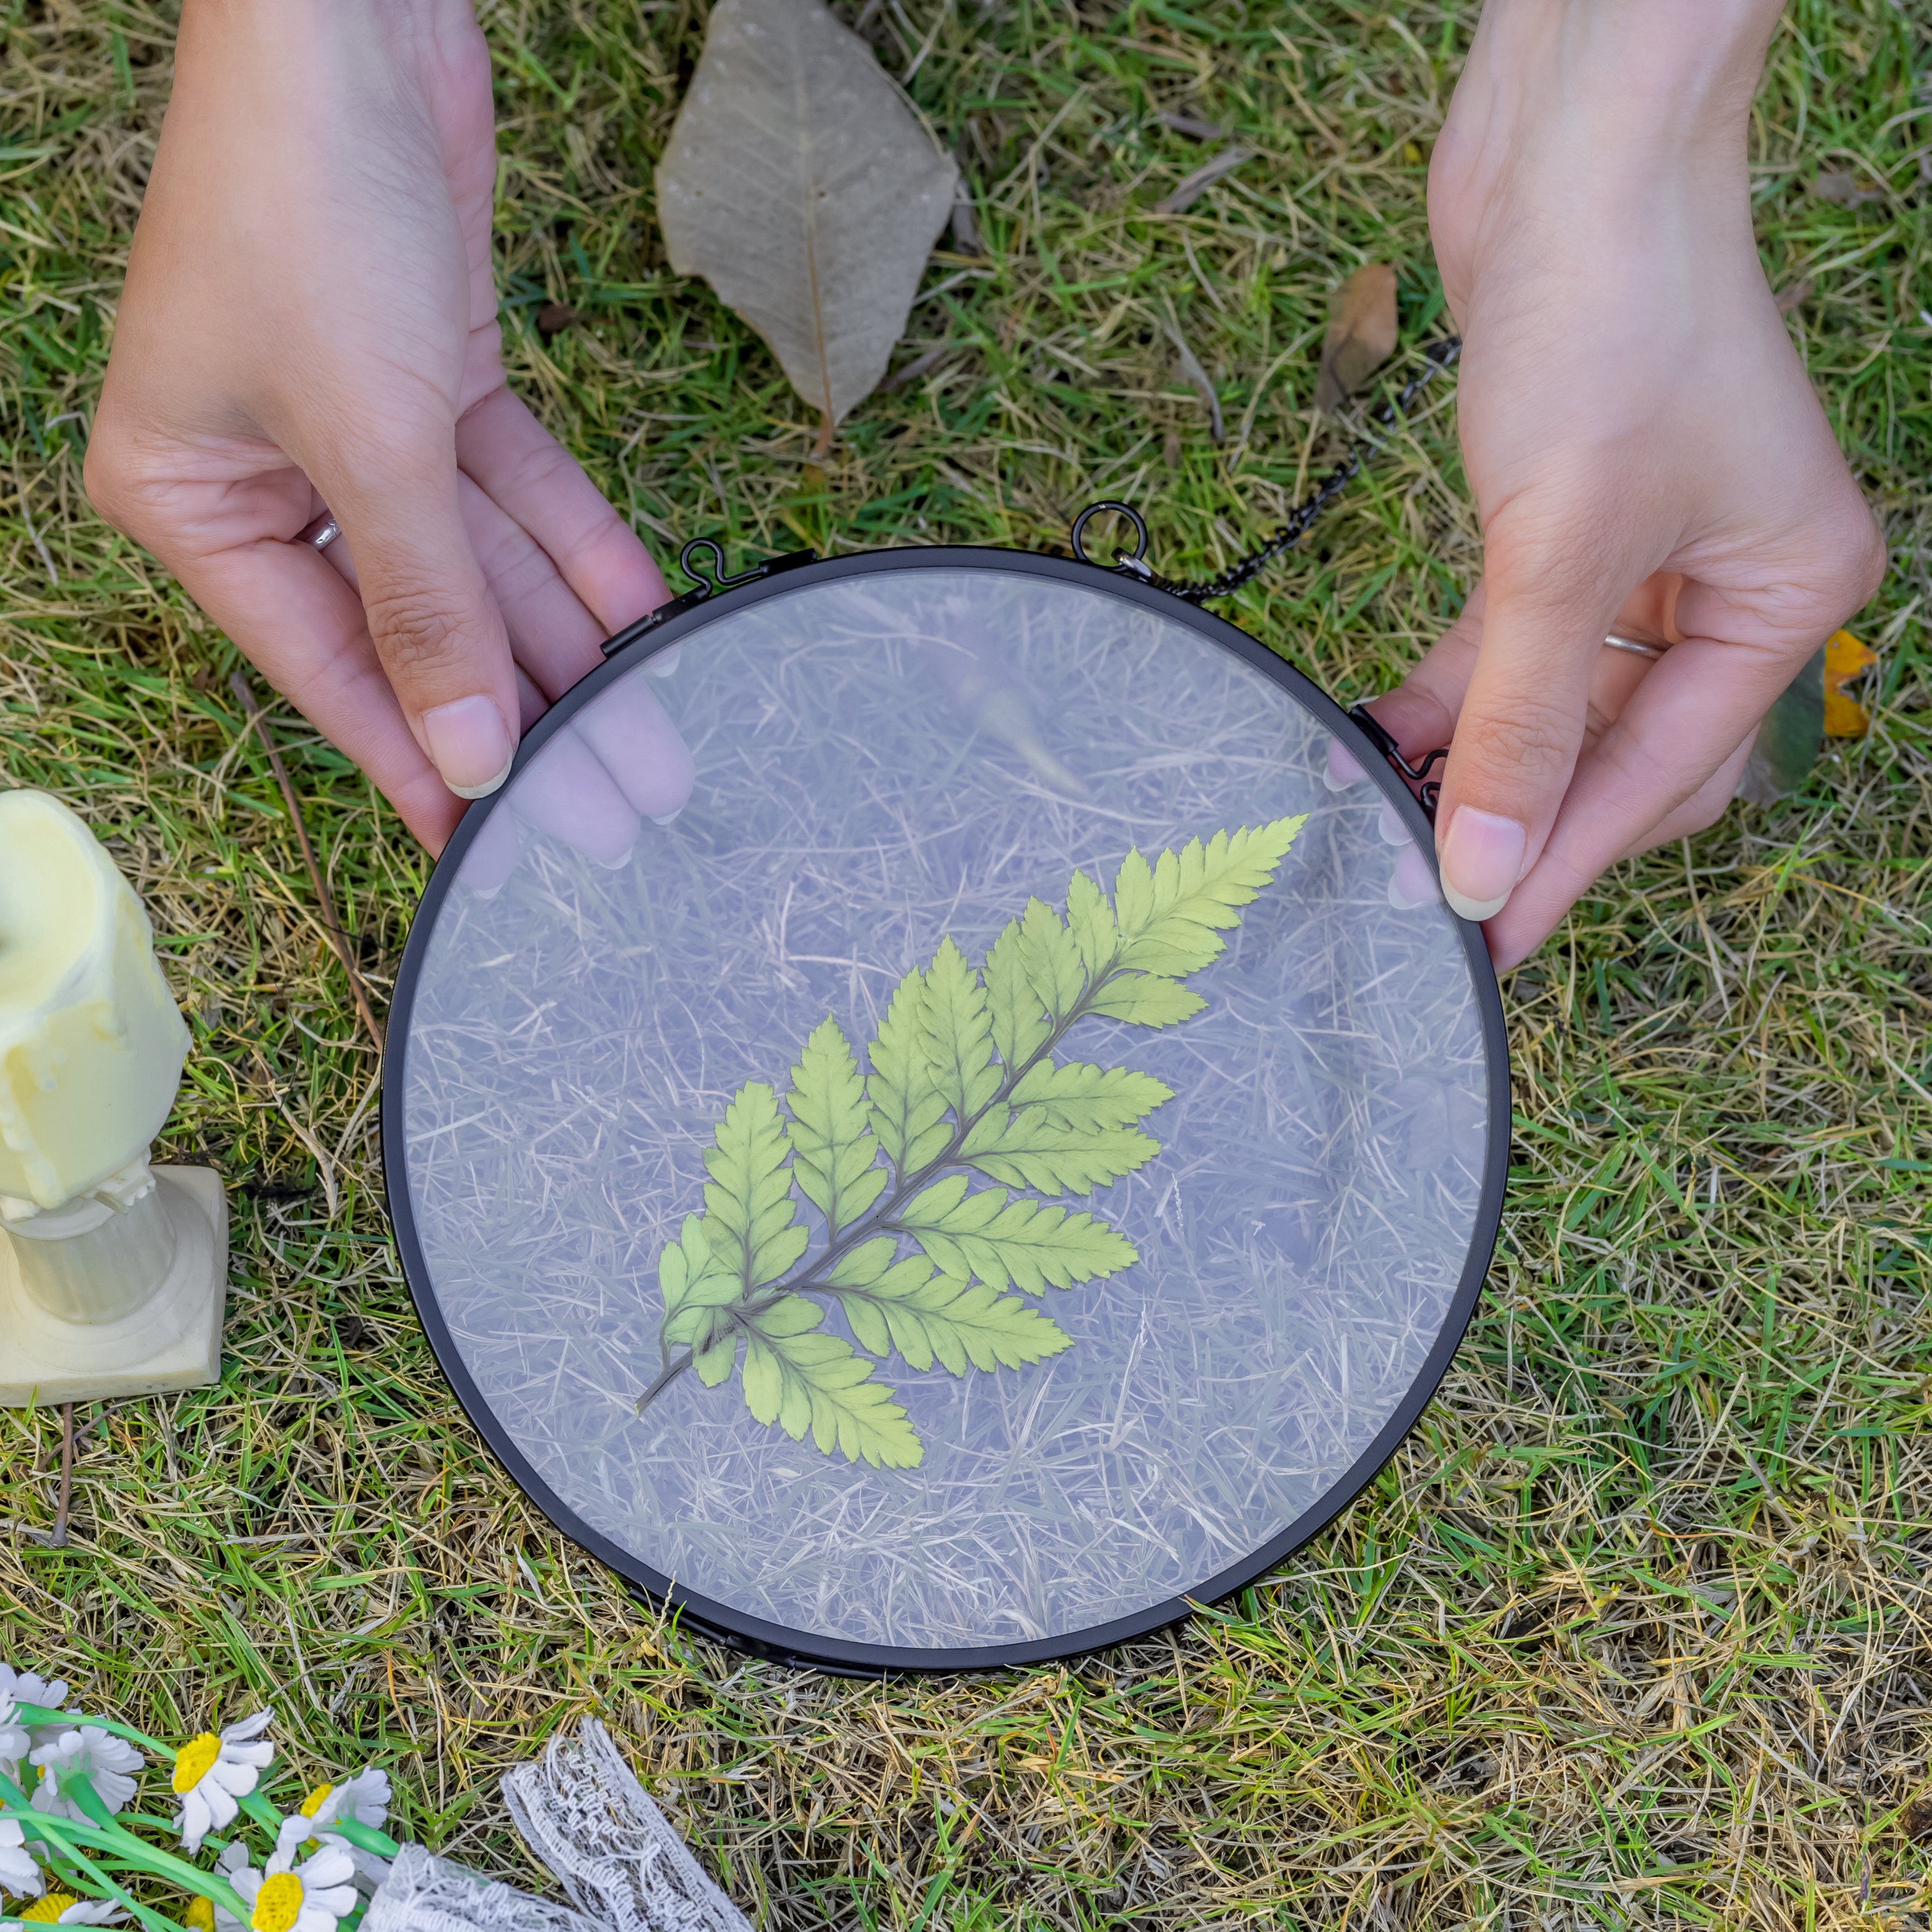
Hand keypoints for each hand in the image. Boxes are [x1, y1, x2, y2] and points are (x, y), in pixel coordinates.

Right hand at [85, 0, 691, 852]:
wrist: (345, 19)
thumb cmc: (306, 215)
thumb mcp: (370, 443)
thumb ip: (426, 606)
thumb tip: (470, 755)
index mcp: (197, 505)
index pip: (329, 669)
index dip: (423, 760)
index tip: (501, 850)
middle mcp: (271, 475)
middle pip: (419, 626)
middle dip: (527, 710)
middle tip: (618, 806)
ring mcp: (355, 428)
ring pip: (480, 567)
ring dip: (570, 643)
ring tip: (658, 736)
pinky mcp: (430, 378)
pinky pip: (513, 490)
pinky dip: (577, 545)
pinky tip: (645, 622)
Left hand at [1365, 0, 1883, 967]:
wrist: (1571, 156)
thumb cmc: (1608, 326)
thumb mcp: (1561, 555)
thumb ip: (1521, 722)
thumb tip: (1485, 867)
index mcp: (1784, 596)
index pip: (1665, 775)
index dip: (1566, 861)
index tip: (1479, 940)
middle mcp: (1730, 582)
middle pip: (1624, 752)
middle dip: (1527, 814)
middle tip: (1424, 885)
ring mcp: (1649, 553)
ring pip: (1561, 705)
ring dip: (1474, 757)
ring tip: (1381, 816)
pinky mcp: (1568, 522)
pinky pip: (1516, 644)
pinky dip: (1456, 689)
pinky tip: (1381, 731)